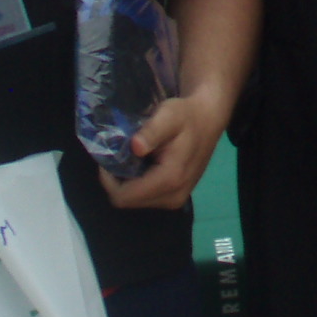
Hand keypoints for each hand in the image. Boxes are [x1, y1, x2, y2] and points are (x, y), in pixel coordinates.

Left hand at [100, 88, 225, 210]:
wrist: (208, 120)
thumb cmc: (186, 115)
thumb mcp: (169, 114)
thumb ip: (152, 131)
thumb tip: (135, 147)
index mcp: (170, 179)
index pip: (123, 196)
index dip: (108, 179)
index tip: (109, 157)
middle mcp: (174, 197)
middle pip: (128, 201)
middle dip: (117, 181)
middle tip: (120, 156)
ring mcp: (176, 200)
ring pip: (135, 202)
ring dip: (128, 182)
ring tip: (132, 158)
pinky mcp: (176, 198)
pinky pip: (146, 198)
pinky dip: (139, 184)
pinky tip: (144, 164)